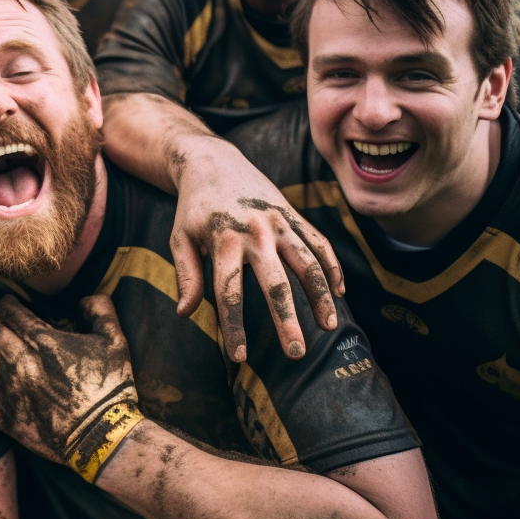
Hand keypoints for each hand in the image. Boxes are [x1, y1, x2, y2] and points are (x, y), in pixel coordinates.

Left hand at [0, 295, 135, 465]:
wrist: (105, 436)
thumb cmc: (111, 387)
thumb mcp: (115, 342)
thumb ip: (101, 311)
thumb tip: (87, 298)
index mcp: (44, 344)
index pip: (11, 314)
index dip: (4, 302)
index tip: (3, 299)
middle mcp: (21, 365)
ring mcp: (11, 394)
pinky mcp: (8, 420)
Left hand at [170, 144, 340, 362]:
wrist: (212, 161)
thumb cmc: (193, 208)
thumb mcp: (180, 238)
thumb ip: (187, 275)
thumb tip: (185, 314)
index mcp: (222, 239)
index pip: (229, 291)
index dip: (233, 325)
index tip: (239, 356)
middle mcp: (254, 231)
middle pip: (275, 282)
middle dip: (286, 319)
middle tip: (295, 354)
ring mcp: (278, 221)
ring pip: (307, 262)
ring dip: (321, 296)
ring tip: (329, 327)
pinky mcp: (293, 214)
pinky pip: (319, 243)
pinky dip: (332, 268)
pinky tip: (340, 294)